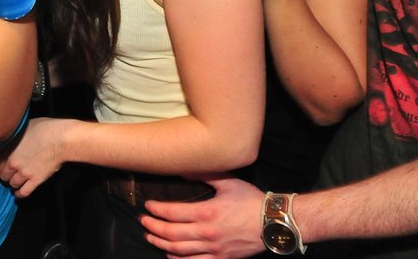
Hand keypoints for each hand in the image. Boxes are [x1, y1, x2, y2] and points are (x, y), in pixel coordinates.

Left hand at [0, 117, 70, 197]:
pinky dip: (20, 193)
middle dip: (6, 174)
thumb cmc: (44, 128)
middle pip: (3, 176)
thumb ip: (14, 136)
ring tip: (16, 180)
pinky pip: (24, 192)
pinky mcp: (36, 180)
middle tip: (10, 172)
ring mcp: (25, 173)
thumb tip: (11, 137)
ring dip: (14, 182)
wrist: (61, 138)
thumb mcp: (23, 127)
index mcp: (8, 150)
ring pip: (13, 184)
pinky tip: (19, 192)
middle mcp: (13, 164)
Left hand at [140, 175, 265, 257]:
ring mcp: (214, 249)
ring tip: (150, 237)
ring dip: (161, 244)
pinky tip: (170, 256)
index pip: (173, 213)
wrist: (273, 223)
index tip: (148, 205)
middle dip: (153, 227)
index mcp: (207, 212)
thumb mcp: (228, 182)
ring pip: (179, 250)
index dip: (157, 210)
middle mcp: (207, 233)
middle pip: (171, 234)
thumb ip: (205, 174)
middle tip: (143, 221)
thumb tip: (184, 168)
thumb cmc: (251, 200)